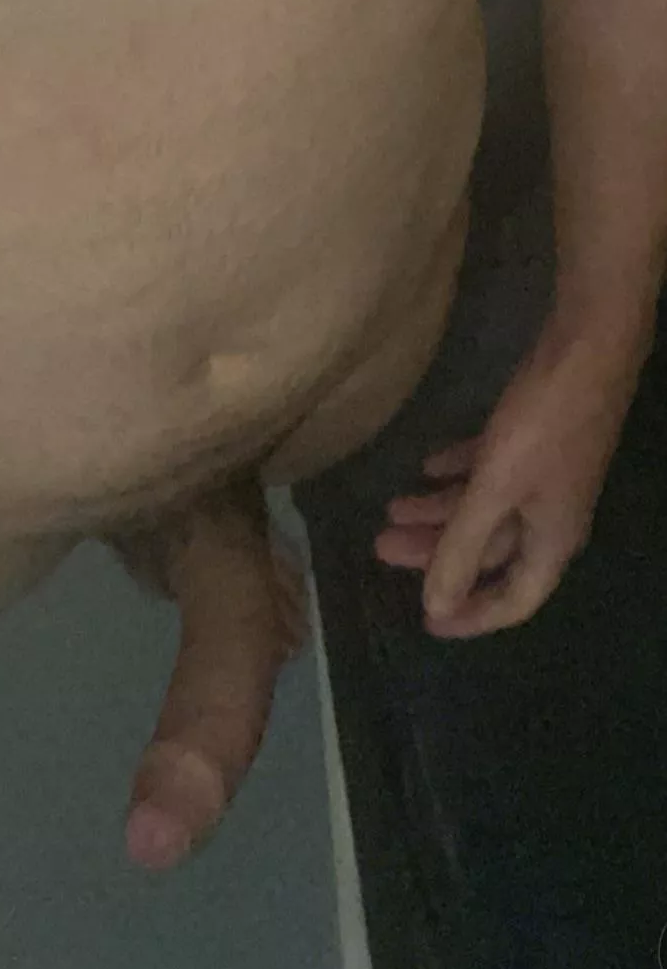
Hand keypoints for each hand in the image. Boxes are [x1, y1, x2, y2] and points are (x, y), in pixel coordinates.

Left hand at [375, 311, 651, 637]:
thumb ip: (461, 548)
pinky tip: (426, 468)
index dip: (471, 616)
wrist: (586, 346)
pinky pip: (487, 473)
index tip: (427, 623)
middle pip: (487, 553)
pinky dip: (456, 476)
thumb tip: (435, 607)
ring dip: (436, 513)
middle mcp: (549, 516)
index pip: (514, 601)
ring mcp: (541, 479)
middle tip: (381, 546)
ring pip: (482, 511)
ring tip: (391, 505)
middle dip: (434, 555)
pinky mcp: (531, 442)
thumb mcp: (494, 491)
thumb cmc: (542, 426)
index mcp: (551, 540)